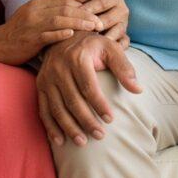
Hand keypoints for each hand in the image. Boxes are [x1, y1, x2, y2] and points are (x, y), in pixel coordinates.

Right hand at [0, 0, 103, 65]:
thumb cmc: (18, 29)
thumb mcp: (31, 10)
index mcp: (37, 2)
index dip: (82, 4)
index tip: (96, 10)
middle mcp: (35, 11)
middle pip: (65, 8)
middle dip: (85, 13)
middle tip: (100, 20)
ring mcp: (32, 25)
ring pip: (60, 20)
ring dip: (79, 22)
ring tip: (93, 27)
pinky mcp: (30, 40)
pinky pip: (48, 35)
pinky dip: (61, 33)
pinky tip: (73, 34)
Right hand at [36, 32, 141, 146]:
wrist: (67, 35)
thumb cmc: (94, 45)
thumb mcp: (111, 48)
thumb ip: (124, 68)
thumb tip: (138, 90)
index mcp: (77, 57)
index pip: (89, 87)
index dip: (100, 105)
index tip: (111, 120)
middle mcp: (59, 67)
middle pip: (73, 100)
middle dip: (86, 121)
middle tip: (100, 136)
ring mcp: (47, 77)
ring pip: (57, 108)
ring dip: (69, 128)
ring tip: (83, 142)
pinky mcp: (40, 85)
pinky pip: (44, 110)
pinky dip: (51, 127)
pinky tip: (60, 141)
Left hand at [71, 0, 130, 46]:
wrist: (100, 9)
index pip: (101, 3)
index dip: (87, 10)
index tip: (74, 17)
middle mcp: (123, 10)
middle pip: (107, 20)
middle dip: (92, 27)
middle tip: (78, 33)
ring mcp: (125, 25)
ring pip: (115, 33)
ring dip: (101, 39)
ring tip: (87, 44)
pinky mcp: (125, 37)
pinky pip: (122, 44)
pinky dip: (112, 48)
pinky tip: (99, 51)